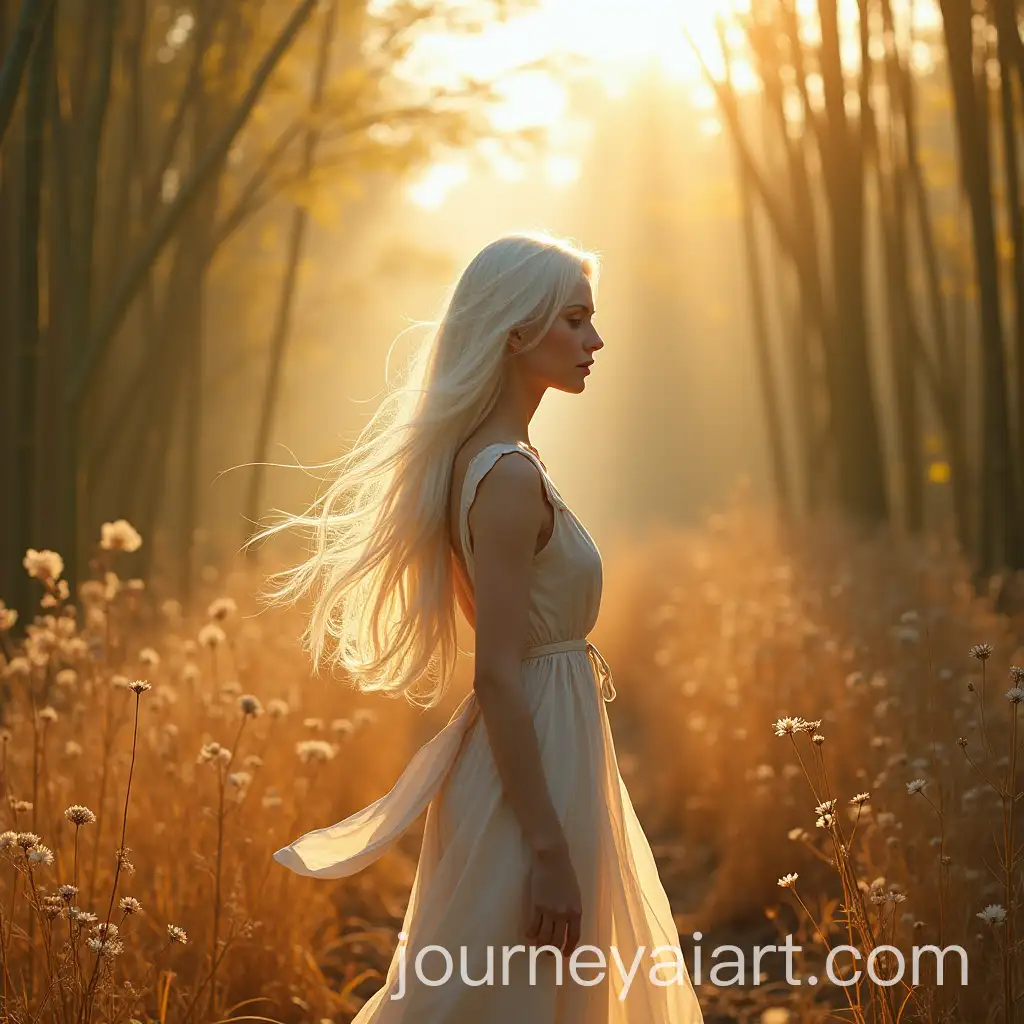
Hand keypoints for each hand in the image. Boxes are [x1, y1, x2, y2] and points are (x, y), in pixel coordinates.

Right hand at [525, 842, 581, 956]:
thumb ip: (572, 910)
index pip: (574, 937)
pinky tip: (529, 935)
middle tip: (549, 954)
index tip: (564, 954)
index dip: (569, 948)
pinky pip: (532, 926)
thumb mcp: (575, 894)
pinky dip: (530, 934)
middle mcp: (564, 914)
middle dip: (553, 950)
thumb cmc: (565, 873)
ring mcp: (549, 911)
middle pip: (557, 941)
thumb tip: (567, 926)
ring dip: (541, 945)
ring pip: (544, 937)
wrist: (552, 858)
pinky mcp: (536, 905)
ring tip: (538, 946)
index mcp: (576, 911)